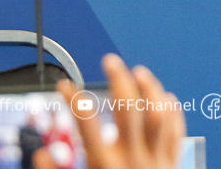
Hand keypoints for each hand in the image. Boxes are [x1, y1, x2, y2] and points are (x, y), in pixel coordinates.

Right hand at [37, 54, 183, 168]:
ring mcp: (155, 161)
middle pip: (129, 109)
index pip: (85, 124)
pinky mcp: (173, 165)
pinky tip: (164, 97)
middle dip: (120, 80)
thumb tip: (44, 153)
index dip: (73, 99)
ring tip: (139, 71)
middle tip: (110, 61)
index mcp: (104, 168)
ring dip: (150, 89)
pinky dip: (171, 110)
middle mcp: (132, 160)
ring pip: (159, 114)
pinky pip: (176, 131)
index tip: (63, 86)